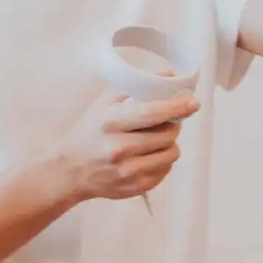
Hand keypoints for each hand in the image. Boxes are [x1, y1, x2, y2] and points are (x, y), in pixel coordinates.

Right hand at [52, 90, 198, 204]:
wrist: (69, 170)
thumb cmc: (89, 132)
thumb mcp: (103, 104)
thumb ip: (134, 87)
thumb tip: (168, 74)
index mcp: (111, 122)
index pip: (152, 113)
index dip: (176, 107)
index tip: (193, 103)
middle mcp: (119, 148)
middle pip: (167, 134)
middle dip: (174, 125)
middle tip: (168, 122)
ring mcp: (128, 171)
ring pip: (170, 153)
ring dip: (170, 144)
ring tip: (157, 139)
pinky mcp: (135, 187)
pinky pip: (165, 170)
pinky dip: (163, 160)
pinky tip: (149, 155)